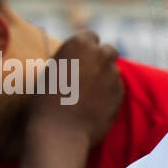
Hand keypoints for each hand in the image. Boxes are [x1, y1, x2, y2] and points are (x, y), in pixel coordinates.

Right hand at [28, 30, 122, 147]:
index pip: (90, 37)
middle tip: (90, 73)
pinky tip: (95, 105)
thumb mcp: (52, 70)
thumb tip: (80, 60)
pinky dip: (110, 93)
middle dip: (102, 59)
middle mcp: (100, 55)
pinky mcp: (121, 93)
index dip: (86, 48)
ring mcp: (113, 74)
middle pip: (108, 50)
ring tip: (89, 94)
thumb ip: (71, 60)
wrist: (61, 131)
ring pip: (114, 71)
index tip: (81, 58)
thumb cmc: (47, 101)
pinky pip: (117, 88)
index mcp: (79, 44)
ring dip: (106, 77)